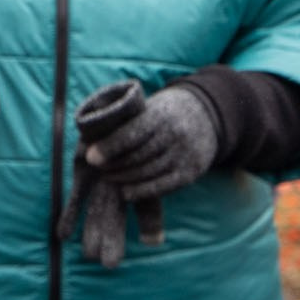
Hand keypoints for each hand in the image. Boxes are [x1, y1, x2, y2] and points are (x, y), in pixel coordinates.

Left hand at [82, 82, 218, 202]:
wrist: (209, 115)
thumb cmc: (167, 112)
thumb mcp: (151, 108)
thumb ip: (128, 123)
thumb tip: (91, 141)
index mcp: (162, 114)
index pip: (132, 133)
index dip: (110, 147)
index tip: (90, 157)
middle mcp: (176, 134)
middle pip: (137, 156)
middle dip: (114, 165)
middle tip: (98, 168)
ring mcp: (185, 154)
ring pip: (147, 172)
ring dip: (124, 178)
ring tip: (108, 177)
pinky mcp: (191, 172)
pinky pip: (163, 187)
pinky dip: (141, 192)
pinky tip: (125, 192)